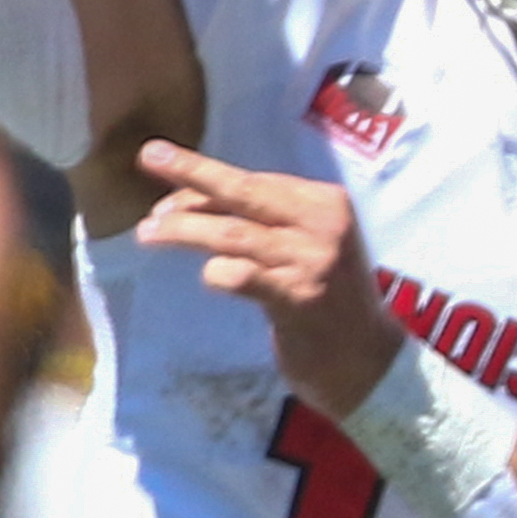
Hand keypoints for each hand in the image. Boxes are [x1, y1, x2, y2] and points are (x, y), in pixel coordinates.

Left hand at [135, 138, 398, 418]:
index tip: (165, 174)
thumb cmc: (329, 301)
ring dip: (184, 230)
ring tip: (147, 232)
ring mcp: (312, 261)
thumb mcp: (308, 248)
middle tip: (150, 156)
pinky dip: (216, 273)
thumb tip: (187, 203)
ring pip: (233, 233)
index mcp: (326, 202)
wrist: (369, 362)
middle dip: (192, 172)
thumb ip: (264, 224)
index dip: (205, 178)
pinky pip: (242, 276)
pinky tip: (208, 276)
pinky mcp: (299, 300)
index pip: (256, 182)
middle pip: (244, 193)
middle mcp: (322, 225)